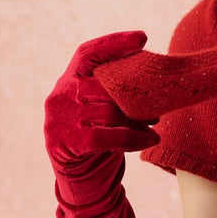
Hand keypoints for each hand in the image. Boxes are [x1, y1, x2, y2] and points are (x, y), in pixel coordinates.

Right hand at [44, 30, 159, 174]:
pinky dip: (134, 138)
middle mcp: (59, 96)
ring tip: (153, 127)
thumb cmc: (97, 138)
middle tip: (157, 108)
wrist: (79, 179)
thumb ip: (111, 91)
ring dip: (137, 120)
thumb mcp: (100, 109)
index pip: (87, 53)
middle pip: (104, 85)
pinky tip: (150, 140)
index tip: (142, 38)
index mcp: (67, 80)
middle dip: (134, 96)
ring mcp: (59, 120)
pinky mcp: (66, 143)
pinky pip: (108, 136)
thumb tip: (153, 77)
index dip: (114, 43)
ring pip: (108, 112)